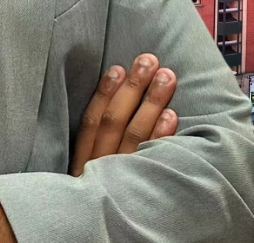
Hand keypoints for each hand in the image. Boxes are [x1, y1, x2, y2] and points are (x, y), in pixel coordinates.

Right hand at [69, 52, 178, 175]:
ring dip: (151, 103)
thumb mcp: (89, 174)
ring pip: (134, 134)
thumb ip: (99, 144)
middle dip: (132, 88)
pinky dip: (160, 135)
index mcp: (82, 161)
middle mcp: (99, 168)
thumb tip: (117, 96)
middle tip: (148, 61)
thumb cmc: (106, 192)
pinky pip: (151, 157)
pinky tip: (171, 114)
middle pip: (114, 121)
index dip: (104, 93)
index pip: (90, 122)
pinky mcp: (142, 187)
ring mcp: (120, 179)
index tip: (118, 69)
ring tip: (166, 77)